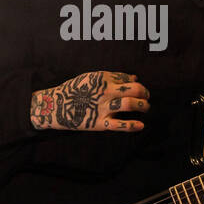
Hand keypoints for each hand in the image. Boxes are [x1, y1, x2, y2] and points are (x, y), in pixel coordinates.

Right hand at [30, 71, 150, 131]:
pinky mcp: (100, 123)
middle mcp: (106, 91)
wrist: (57, 105)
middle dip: (145, 93)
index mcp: (104, 78)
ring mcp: (103, 107)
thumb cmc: (75, 90)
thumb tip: (134, 78)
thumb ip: (114, 77)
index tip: (139, 89)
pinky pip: (120, 125)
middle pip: (135, 90)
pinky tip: (141, 125)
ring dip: (143, 106)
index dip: (137, 84)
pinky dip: (132, 125)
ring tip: (145, 107)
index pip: (128, 80)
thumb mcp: (92, 78)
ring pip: (130, 104)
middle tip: (147, 97)